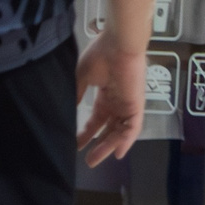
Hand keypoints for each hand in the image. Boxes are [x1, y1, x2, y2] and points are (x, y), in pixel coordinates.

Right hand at [75, 29, 145, 164]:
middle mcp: (118, 102)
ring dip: (108, 146)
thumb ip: (77, 94)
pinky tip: (117, 153)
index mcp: (106, 94)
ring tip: (94, 160)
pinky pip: (133, 128)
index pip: (97, 118)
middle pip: (109, 129)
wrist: (118, 44)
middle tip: (87, 160)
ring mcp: (128, 104)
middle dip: (98, 144)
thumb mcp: (83, 78)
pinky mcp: (136, 106)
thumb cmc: (101, 55)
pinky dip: (126, 141)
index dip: (87, 131)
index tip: (76, 143)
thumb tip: (68, 108)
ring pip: (119, 131)